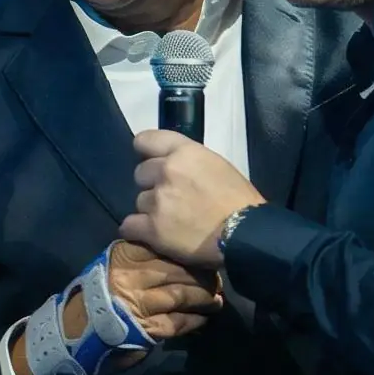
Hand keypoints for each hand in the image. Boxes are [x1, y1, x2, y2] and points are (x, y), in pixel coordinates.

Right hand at [103, 238, 220, 341]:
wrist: (75, 331)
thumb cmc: (97, 296)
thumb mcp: (115, 266)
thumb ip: (141, 257)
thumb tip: (177, 252)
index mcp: (125, 255)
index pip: (166, 248)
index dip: (189, 253)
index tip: (204, 256)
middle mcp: (132, 275)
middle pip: (178, 269)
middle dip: (203, 275)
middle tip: (216, 280)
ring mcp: (138, 302)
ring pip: (181, 294)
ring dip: (204, 298)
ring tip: (215, 300)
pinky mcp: (145, 327)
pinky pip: (177, 321)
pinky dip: (194, 320)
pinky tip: (203, 319)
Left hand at [122, 133, 262, 269]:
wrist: (244, 234)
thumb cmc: (239, 201)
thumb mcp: (217, 166)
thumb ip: (190, 163)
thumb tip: (174, 168)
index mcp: (184, 152)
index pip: (145, 140)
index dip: (146, 152)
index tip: (151, 161)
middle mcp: (166, 171)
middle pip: (140, 174)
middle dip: (151, 184)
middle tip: (169, 198)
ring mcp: (157, 200)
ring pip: (139, 201)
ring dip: (150, 210)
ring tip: (169, 221)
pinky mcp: (151, 228)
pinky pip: (129, 226)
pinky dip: (138, 230)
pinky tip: (151, 234)